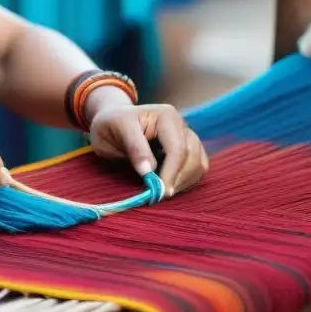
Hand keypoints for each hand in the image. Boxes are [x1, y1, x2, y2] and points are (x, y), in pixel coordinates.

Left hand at [89, 102, 207, 196]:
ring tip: (163, 191)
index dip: (171, 172)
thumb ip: (134, 148)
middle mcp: (181, 125)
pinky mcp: (188, 149)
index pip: (177, 148)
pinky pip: (198, 167)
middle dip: (178, 179)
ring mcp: (186, 136)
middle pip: (192, 157)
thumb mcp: (116, 131)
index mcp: (166, 116)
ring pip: (199, 163)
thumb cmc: (111, 124)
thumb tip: (149, 172)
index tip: (159, 192)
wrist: (112, 120)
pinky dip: (187, 180)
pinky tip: (169, 185)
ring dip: (184, 181)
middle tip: (159, 196)